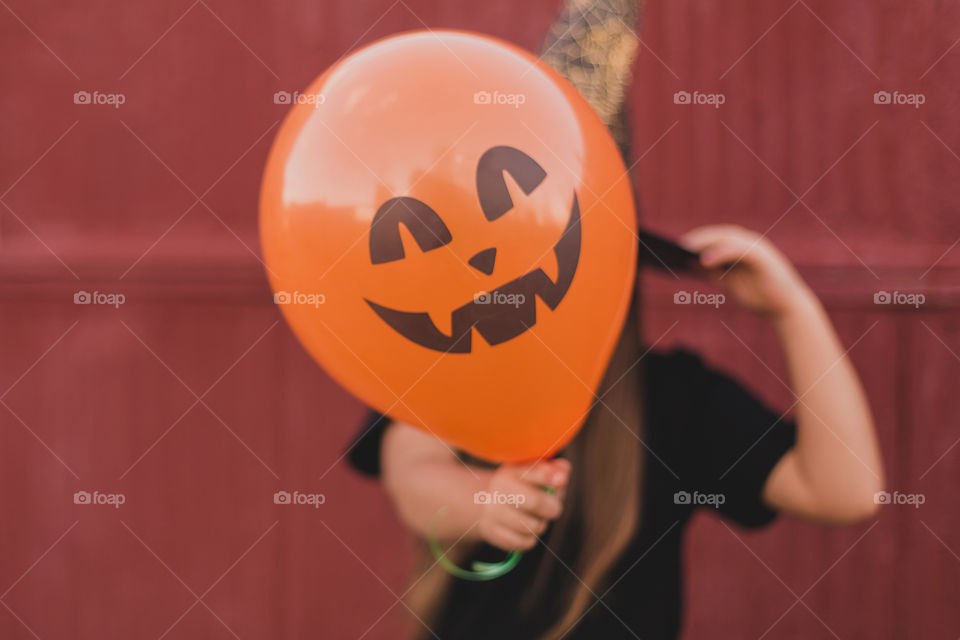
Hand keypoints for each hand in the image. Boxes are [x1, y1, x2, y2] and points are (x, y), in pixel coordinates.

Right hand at [477, 458, 568, 550]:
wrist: (487, 503)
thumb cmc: (520, 487)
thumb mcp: (534, 473)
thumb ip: (552, 470)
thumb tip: (563, 473)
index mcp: (510, 472)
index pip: (533, 472)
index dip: (549, 476)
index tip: (561, 480)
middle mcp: (499, 490)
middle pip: (535, 501)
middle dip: (552, 507)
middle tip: (553, 508)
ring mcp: (493, 512)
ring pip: (532, 526)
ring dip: (541, 524)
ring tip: (535, 518)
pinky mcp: (492, 532)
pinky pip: (524, 542)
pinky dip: (530, 538)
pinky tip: (524, 530)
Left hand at [680, 225, 816, 318]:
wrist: (784, 309)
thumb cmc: (758, 296)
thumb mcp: (729, 283)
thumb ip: (713, 271)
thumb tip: (689, 261)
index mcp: (742, 248)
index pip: (717, 237)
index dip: (698, 238)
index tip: (678, 243)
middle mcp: (750, 244)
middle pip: (721, 234)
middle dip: (699, 238)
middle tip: (679, 244)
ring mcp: (757, 249)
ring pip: (729, 238)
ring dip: (707, 242)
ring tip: (687, 248)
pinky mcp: (763, 257)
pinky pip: (739, 250)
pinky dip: (721, 253)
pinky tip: (705, 259)